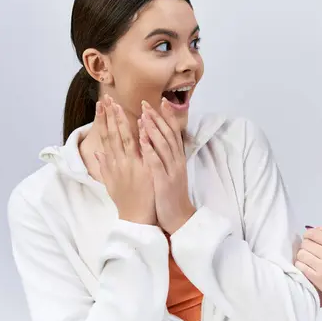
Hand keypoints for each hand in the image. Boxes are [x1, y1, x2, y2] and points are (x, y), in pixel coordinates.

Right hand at [94, 95, 156, 224]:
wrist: (136, 218)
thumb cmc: (125, 201)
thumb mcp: (111, 183)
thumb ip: (104, 166)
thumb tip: (96, 152)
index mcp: (112, 164)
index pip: (105, 137)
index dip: (102, 121)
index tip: (100, 105)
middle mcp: (119, 163)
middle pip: (112, 135)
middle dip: (108, 116)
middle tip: (105, 98)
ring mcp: (130, 166)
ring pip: (124, 139)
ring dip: (120, 121)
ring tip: (116, 106)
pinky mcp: (143, 170)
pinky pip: (141, 151)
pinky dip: (139, 138)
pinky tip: (139, 125)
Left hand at [138, 98, 195, 233]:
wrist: (179, 218)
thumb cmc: (170, 195)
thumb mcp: (170, 172)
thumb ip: (165, 157)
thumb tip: (159, 142)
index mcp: (177, 159)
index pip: (173, 133)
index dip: (167, 117)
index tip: (160, 102)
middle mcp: (176, 161)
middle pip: (168, 135)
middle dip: (157, 118)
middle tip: (146, 103)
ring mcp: (171, 171)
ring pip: (163, 146)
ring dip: (153, 129)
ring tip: (144, 115)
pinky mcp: (164, 182)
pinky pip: (156, 163)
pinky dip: (149, 150)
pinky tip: (142, 140)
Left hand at [295, 226, 321, 307]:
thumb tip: (314, 228)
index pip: (314, 234)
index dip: (307, 235)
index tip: (308, 238)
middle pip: (305, 243)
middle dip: (305, 246)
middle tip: (309, 251)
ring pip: (301, 254)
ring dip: (302, 256)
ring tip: (307, 259)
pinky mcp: (317, 279)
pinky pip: (301, 266)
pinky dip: (300, 265)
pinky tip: (306, 266)